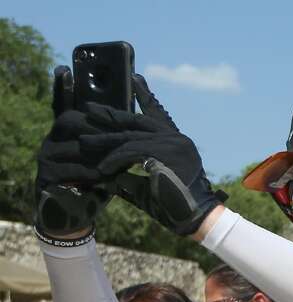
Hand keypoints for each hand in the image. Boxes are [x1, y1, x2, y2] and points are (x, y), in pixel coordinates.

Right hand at [34, 67, 110, 245]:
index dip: (61, 87)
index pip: (62, 105)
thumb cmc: (96, 183)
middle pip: (69, 121)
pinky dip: (90, 174)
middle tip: (120, 136)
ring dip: (98, 153)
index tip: (64, 68)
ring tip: (119, 160)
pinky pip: (68, 170)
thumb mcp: (108, 158)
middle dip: (97, 128)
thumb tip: (133, 116)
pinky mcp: (45, 178)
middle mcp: (51, 140)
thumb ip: (113, 139)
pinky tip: (106, 179)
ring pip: (70, 145)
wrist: (76, 215)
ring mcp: (45, 158)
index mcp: (65, 133)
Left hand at [84, 74, 225, 235]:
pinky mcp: (167, 154)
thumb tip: (107, 173)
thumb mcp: (148, 185)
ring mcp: (174, 145)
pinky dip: (115, 160)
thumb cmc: (174, 207)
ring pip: (132, 137)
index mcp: (177, 143)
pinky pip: (133, 152)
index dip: (146, 97)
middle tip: (91, 108)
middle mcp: (178, 139)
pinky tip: (102, 167)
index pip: (158, 115)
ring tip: (84, 141)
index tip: (136, 78)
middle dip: (113, 116)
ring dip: (105, 141)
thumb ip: (130, 175)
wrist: (195, 219)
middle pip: (139, 122)